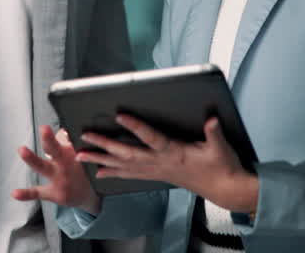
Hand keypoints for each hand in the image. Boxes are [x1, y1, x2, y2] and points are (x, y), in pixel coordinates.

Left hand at [12, 125, 101, 215]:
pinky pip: (37, 193)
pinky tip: (14, 193)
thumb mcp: (78, 154)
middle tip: (44, 129)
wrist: (88, 196)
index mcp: (72, 154)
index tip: (54, 125)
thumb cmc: (79, 169)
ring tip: (22, 150)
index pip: (64, 140)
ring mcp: (60, 180)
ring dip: (32, 159)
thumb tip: (60, 130)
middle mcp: (66, 166)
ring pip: (43, 167)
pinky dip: (26, 194)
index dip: (58, 133)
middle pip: (57, 151)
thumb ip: (67, 141)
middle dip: (50, 140)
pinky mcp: (54, 194)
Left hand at [77, 114, 258, 213]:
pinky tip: (98, 172)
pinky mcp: (156, 176)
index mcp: (175, 153)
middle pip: (128, 153)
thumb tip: (211, 119)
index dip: (135, 127)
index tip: (120, 115)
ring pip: (124, 166)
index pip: (151, 138)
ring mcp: (156, 171)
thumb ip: (214, 133)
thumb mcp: (221, 147)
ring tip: (81, 155)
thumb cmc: (222, 166)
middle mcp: (161, 163)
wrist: (224, 189)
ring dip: (101, 160)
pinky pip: (129, 176)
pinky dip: (113, 172)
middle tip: (85, 136)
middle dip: (105, 145)